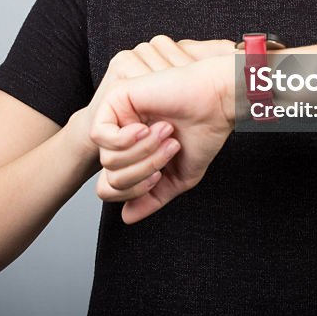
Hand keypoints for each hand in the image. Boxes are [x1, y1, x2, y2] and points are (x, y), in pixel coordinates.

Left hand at [91, 49, 234, 223]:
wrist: (216, 101)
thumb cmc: (203, 133)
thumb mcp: (178, 177)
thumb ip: (152, 197)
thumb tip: (126, 217)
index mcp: (133, 152)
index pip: (111, 188)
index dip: (134, 191)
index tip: (160, 176)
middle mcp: (120, 134)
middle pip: (110, 177)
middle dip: (143, 170)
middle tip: (170, 148)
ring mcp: (116, 115)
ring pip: (107, 159)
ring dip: (143, 152)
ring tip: (166, 133)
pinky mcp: (114, 98)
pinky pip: (100, 135)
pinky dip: (128, 138)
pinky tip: (147, 126)